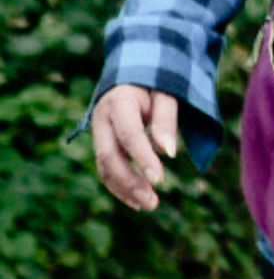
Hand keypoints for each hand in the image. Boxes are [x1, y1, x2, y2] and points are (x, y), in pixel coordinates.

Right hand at [89, 84, 181, 212]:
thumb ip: (166, 119)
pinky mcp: (101, 143)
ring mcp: (98, 133)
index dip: (142, 158)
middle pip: (109, 156)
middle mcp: (102, 120)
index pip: (129, 135)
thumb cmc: (155, 81)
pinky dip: (119, 185)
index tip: (160, 179)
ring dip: (124, 189)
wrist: (131, 73)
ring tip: (148, 205)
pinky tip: (136, 200)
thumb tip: (169, 153)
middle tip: (153, 202)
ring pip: (104, 166)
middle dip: (129, 182)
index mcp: (119, 102)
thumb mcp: (166, 92)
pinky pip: (106, 168)